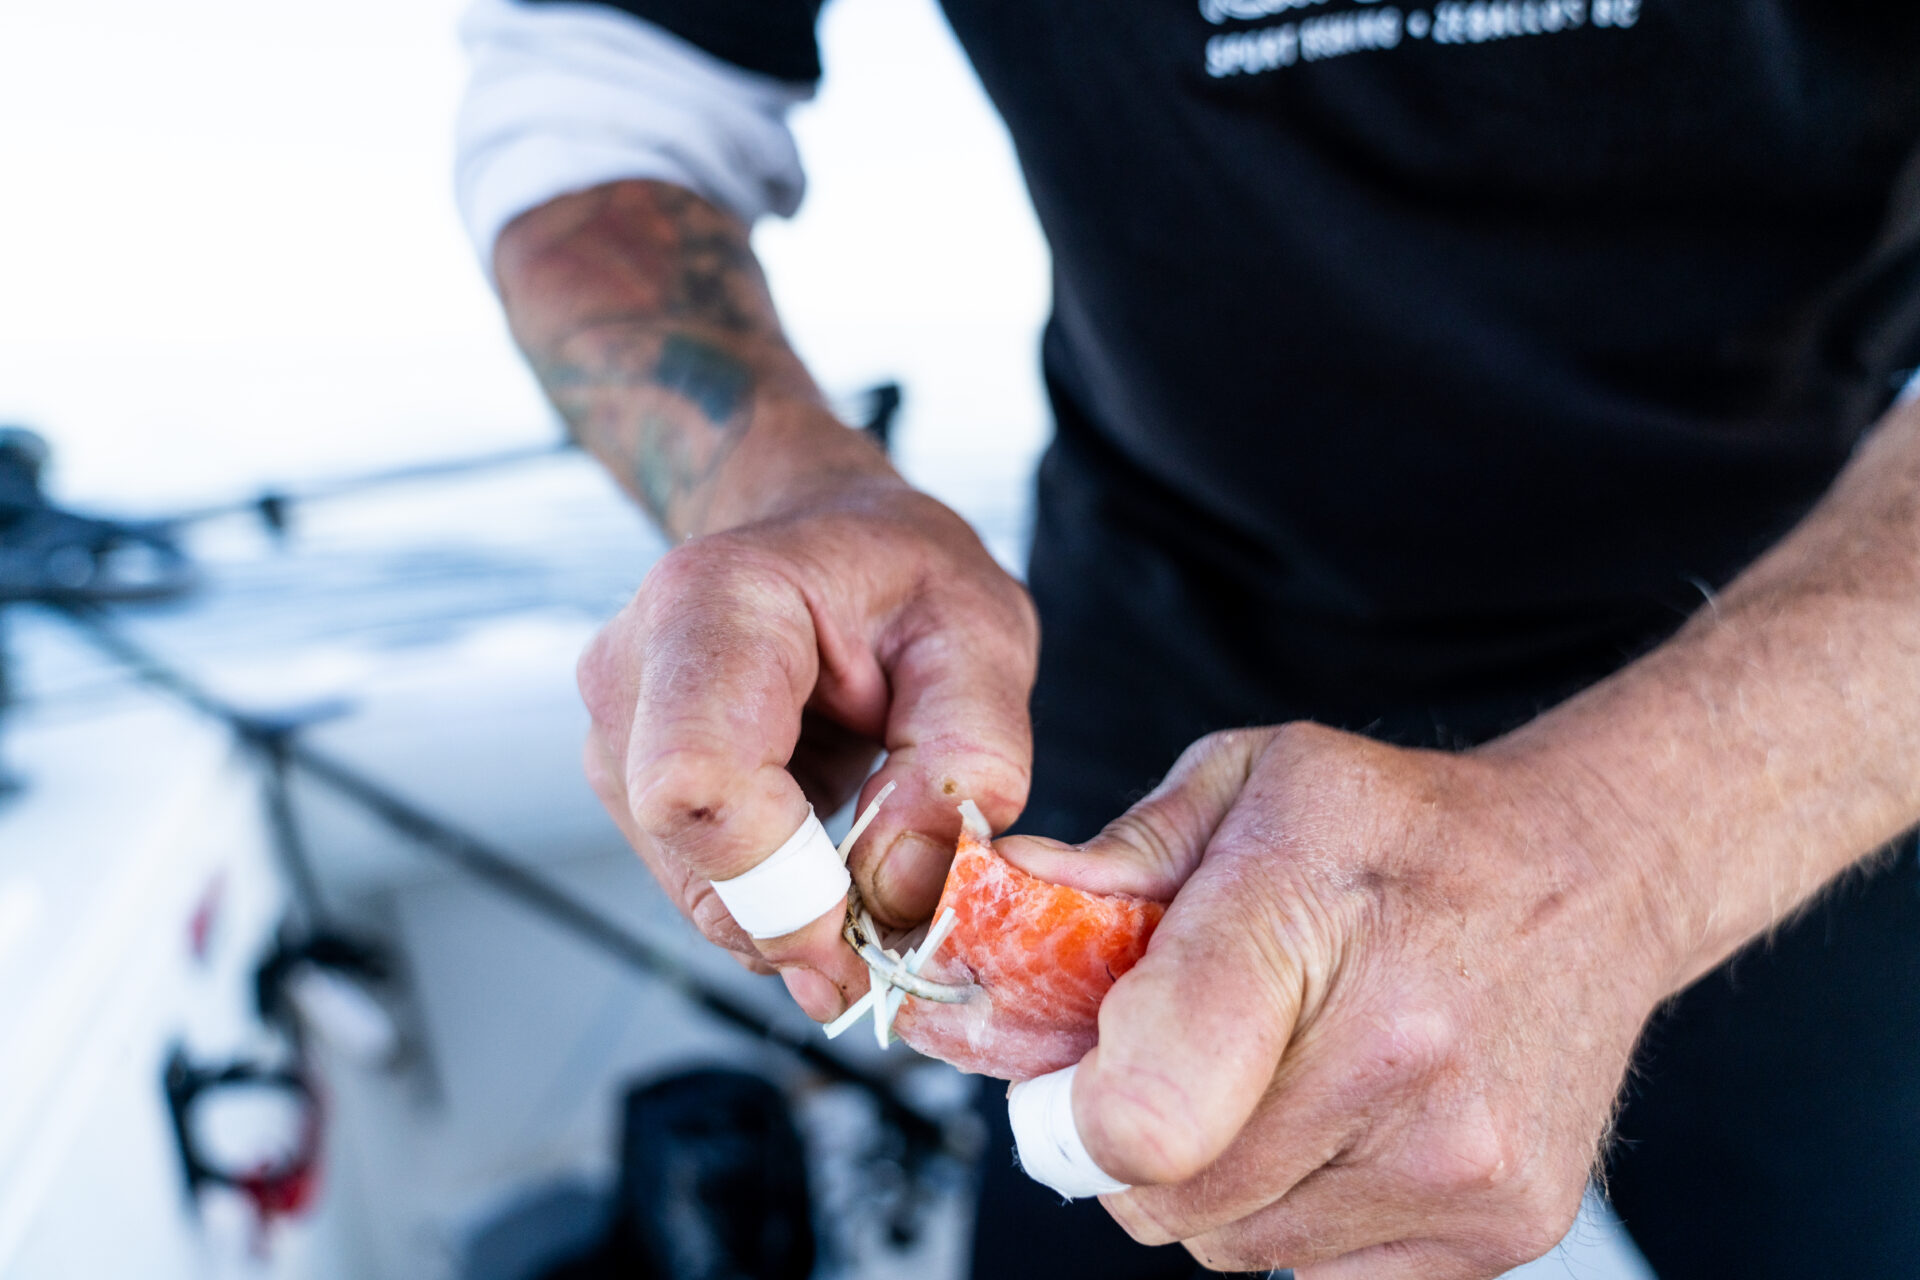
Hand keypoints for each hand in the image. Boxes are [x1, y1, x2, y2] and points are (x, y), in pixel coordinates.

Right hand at [577, 474, 1037, 1019]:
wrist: (828, 541)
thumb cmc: (903, 575)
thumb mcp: (983, 636)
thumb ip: (969, 758)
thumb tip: (898, 894)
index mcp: (710, 603)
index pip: (694, 781)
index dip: (785, 882)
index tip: (877, 923)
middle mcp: (630, 670)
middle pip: (695, 855)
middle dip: (809, 914)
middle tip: (907, 920)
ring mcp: (613, 735)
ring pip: (699, 890)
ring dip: (800, 911)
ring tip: (879, 854)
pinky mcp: (624, 786)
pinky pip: (704, 886)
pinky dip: (780, 900)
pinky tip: (831, 850)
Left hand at [1005, 723, 1672, 1276]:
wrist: (1585, 881)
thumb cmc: (1402, 831)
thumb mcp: (1246, 781)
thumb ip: (1117, 860)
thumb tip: (999, 908)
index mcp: (1309, 920)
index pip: (1142, 1109)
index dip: (1071, 1110)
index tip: (1072, 1075)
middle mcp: (1400, 1058)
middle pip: (1164, 1196)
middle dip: (1129, 1140)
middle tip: (1170, 1061)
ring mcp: (1459, 1162)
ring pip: (1232, 1247)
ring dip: (1212, 1182)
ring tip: (1267, 1078)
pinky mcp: (1500, 1231)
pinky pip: (1315, 1277)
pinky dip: (1291, 1218)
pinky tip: (1332, 1124)